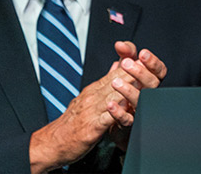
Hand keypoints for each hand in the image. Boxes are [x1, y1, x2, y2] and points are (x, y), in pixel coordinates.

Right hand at [29, 43, 166, 171]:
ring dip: (126, 88)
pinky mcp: (91, 128)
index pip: (114, 73)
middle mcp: (92, 97)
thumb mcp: (88, 97)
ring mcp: (91, 111)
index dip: (130, 64)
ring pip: (112, 96)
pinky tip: (126, 108)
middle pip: (115, 81)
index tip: (144, 57)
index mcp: (94, 90)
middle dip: (132, 72)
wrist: (53, 142)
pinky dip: (116, 112)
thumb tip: (117, 65)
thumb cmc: (73, 121)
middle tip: (147, 64)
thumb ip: (105, 82)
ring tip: (140, 80)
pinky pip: (105, 118)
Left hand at [106, 42, 166, 149]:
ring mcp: (139, 110)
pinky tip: (110, 104)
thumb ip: (126, 54)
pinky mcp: (128, 125)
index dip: (153, 62)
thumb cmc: (124, 90)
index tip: (143, 53)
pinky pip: (127, 120)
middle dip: (140, 73)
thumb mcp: (125, 68)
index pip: (159, 71)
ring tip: (116, 82)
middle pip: (152, 84)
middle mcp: (147, 95)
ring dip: (128, 91)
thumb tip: (120, 44)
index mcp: (149, 81)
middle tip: (126, 63)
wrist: (112, 119)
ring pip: (140, 101)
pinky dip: (119, 113)